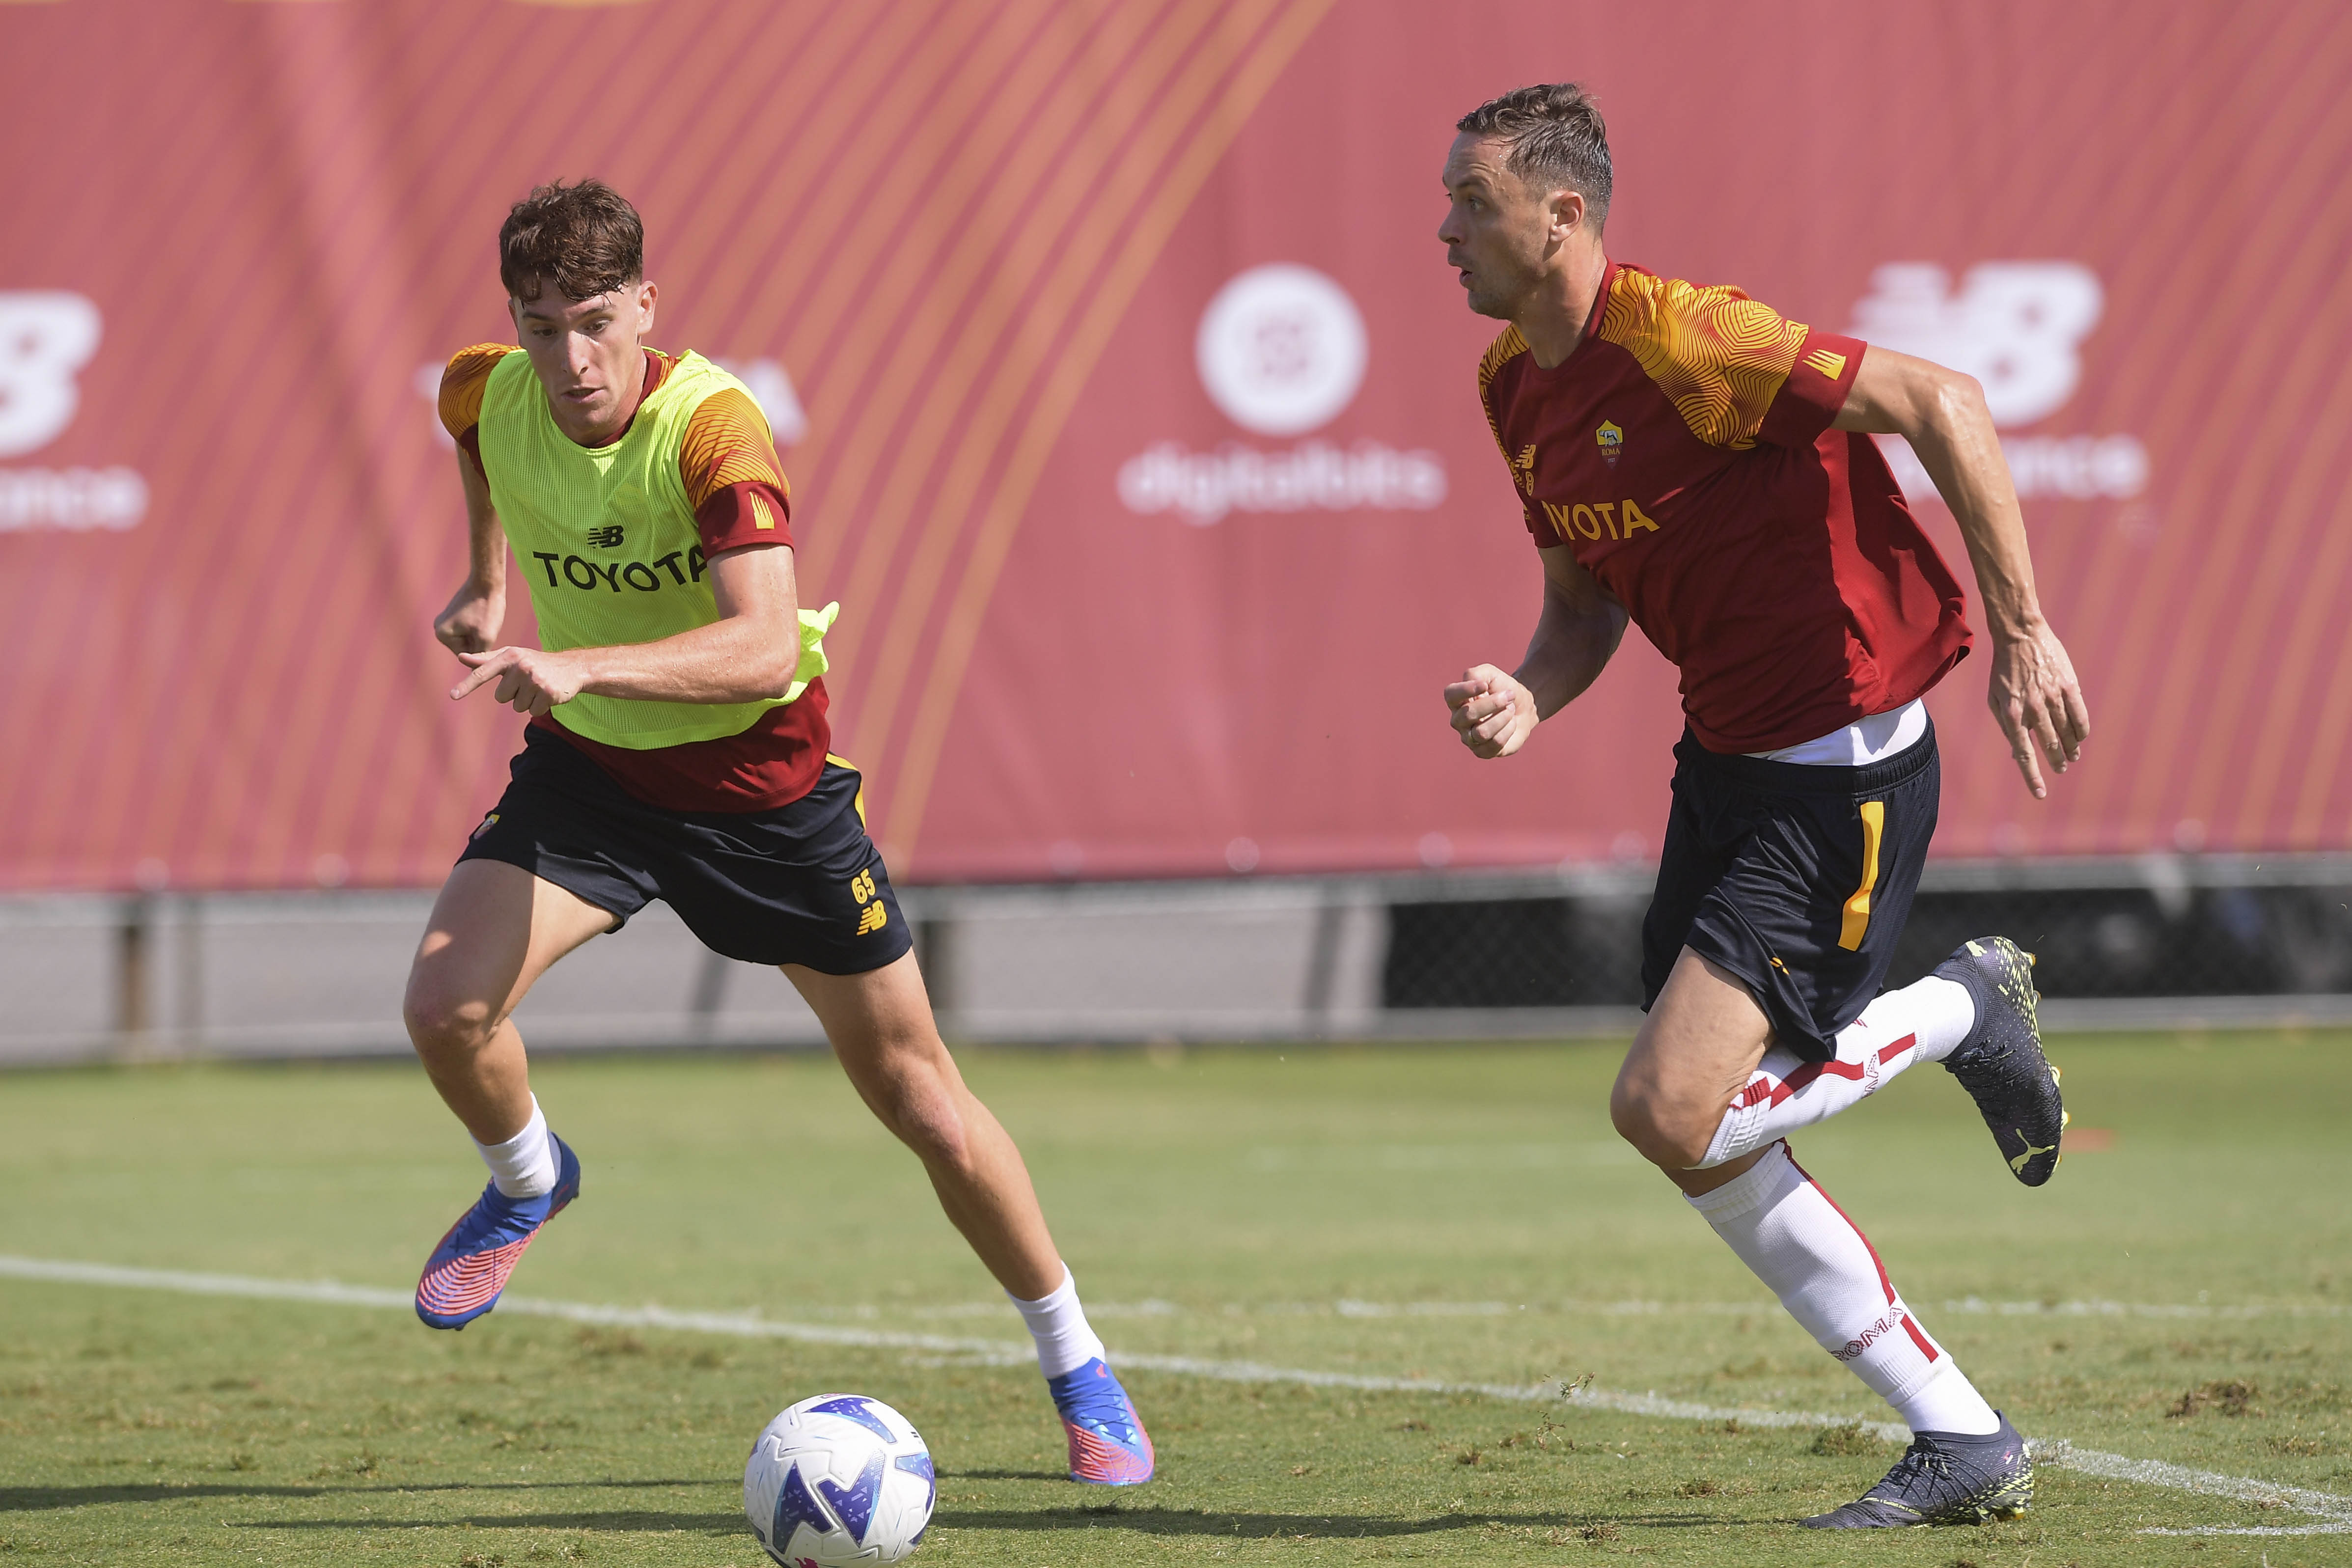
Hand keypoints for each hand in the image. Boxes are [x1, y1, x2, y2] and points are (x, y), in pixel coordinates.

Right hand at [434, 579, 504, 655]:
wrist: (487, 580)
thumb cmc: (487, 608)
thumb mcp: (486, 637)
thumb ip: (479, 657)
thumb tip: (474, 674)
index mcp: (442, 635)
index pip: (466, 655)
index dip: (482, 649)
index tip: (488, 633)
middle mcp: (438, 629)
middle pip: (466, 648)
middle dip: (479, 641)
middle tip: (488, 626)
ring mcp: (444, 621)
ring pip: (468, 639)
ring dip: (480, 634)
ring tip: (486, 620)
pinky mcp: (452, 615)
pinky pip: (468, 630)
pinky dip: (478, 626)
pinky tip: (484, 616)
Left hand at [451, 646, 588, 715]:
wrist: (571, 667)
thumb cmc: (535, 661)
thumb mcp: (511, 656)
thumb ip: (486, 660)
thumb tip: (461, 657)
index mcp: (509, 656)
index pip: (483, 673)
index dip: (467, 685)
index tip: (453, 695)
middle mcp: (521, 666)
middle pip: (501, 697)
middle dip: (513, 694)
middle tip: (527, 683)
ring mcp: (535, 680)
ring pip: (517, 706)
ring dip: (527, 701)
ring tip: (538, 687)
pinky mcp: (548, 693)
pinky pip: (532, 711)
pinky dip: (539, 706)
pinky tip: (547, 694)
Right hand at [1444, 663, 1538, 758]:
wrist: (1522, 707)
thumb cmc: (1503, 689)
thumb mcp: (1491, 674)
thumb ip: (1476, 674)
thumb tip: (1476, 685)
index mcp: (1456, 701)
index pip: (1450, 695)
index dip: (1466, 690)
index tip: (1485, 685)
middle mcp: (1458, 721)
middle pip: (1468, 715)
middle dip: (1493, 704)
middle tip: (1508, 696)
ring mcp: (1469, 738)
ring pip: (1481, 732)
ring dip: (1502, 718)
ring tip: (1510, 710)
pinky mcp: (1483, 752)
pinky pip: (1494, 744)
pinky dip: (1508, 730)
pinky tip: (1511, 724)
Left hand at [1988, 621, 2088, 797]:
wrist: (2020, 636)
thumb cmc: (2004, 671)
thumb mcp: (1995, 699)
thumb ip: (2007, 726)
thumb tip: (2017, 753)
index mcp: (2012, 713)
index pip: (2024, 753)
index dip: (2033, 776)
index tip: (2041, 794)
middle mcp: (2033, 708)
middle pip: (2049, 745)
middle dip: (2055, 761)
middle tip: (2061, 768)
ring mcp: (2053, 696)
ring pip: (2067, 733)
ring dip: (2070, 749)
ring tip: (2072, 756)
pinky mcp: (2069, 685)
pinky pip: (2080, 715)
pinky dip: (2082, 730)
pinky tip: (2081, 737)